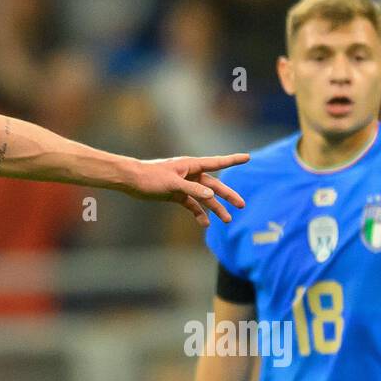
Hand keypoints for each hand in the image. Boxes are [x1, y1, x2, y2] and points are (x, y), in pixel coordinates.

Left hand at [128, 154, 249, 225]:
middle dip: (228, 195)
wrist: (132, 181)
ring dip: (215, 208)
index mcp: (192, 165)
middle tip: (241, 205)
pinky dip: (198, 213)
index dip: (233, 160)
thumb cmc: (151, 177)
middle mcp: (191, 174)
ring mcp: (185, 185)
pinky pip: (191, 205)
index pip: (217, 163)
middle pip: (214, 185)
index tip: (248, 158)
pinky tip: (205, 223)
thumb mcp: (172, 184)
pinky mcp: (177, 195)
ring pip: (204, 197)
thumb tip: (211, 196)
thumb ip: (192, 189)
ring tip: (227, 220)